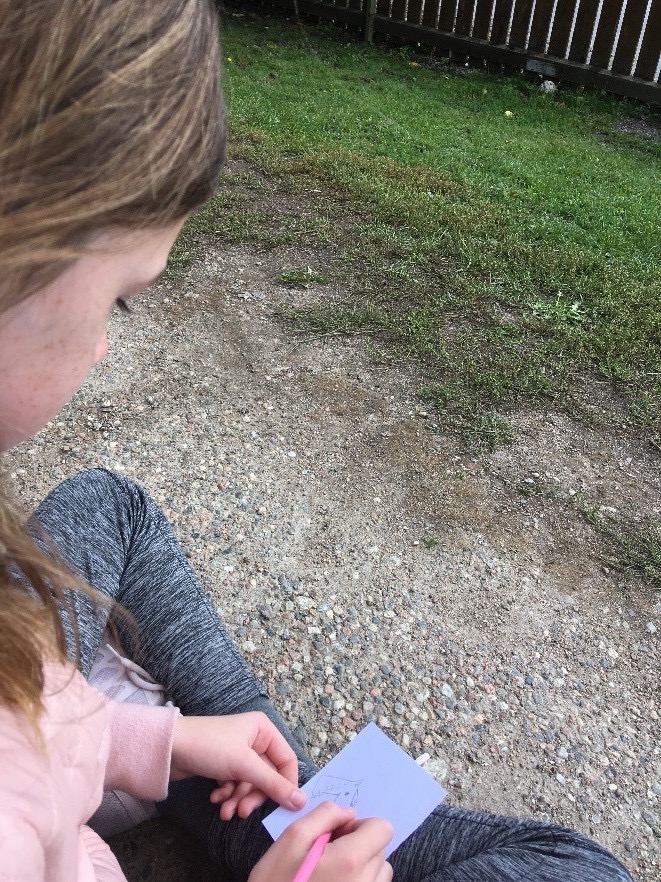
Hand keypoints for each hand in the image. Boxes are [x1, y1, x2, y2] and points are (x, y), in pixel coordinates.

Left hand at [170, 712, 305, 819]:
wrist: (168, 748)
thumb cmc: (209, 747)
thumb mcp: (244, 765)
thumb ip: (273, 784)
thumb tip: (302, 802)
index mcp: (264, 730)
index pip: (286, 761)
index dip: (286, 785)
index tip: (283, 808)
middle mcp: (254, 739)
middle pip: (267, 776)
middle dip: (254, 796)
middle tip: (242, 812)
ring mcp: (238, 753)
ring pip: (249, 784)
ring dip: (238, 800)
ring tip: (224, 812)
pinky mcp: (223, 764)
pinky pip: (234, 784)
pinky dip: (227, 795)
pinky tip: (216, 800)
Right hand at [248, 801, 393, 881]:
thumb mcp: (292, 840)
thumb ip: (324, 816)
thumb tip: (347, 813)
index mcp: (350, 862)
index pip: (382, 829)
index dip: (360, 825)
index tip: (339, 834)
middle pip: (380, 850)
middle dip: (358, 845)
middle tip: (328, 855)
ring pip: (379, 873)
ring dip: (362, 867)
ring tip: (333, 873)